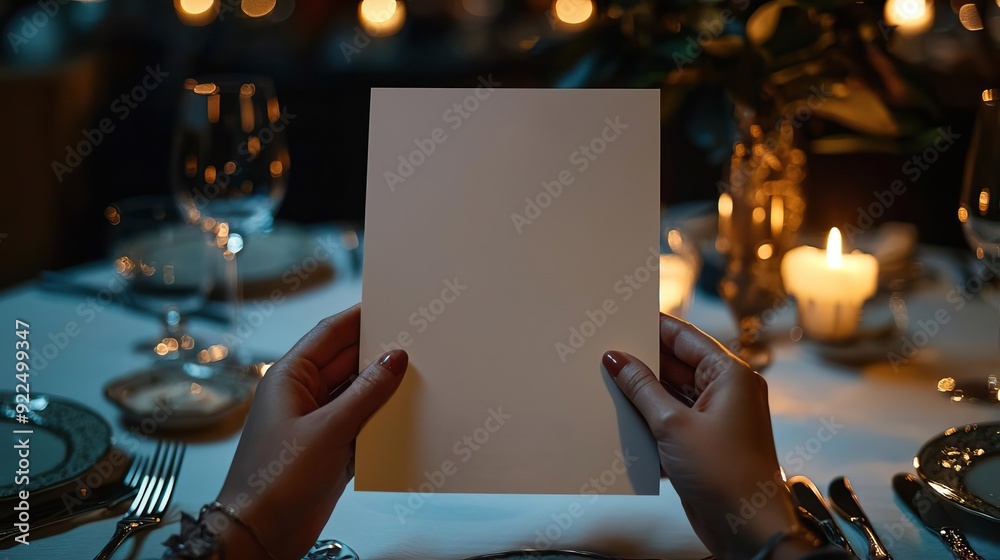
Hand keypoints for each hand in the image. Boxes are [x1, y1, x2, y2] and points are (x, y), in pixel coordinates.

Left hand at [211, 305, 406, 558]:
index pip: (329, 334)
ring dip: (384, 389)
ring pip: (358, 394)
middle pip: (348, 362)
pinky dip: (382, 420)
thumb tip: (395, 359)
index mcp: (290, 378)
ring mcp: (317, 423)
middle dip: (380, 353)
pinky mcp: (330, 448)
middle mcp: (303, 395)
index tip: (391, 303)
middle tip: (418, 340)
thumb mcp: (328, 430)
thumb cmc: (275, 481)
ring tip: (421, 376)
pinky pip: (362, 423)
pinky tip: (408, 416)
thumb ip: (366, 393)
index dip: (359, 317)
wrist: (261, 534)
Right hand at [602, 314, 807, 558]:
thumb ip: (642, 388)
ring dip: (643, 394)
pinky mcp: (705, 442)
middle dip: (642, 362)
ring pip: (671, 393)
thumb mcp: (673, 425)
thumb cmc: (725, 473)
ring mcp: (716, 417)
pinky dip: (650, 419)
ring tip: (608, 386)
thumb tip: (617, 359)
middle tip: (606, 354)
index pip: (685, 337)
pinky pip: (672, 419)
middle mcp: (726, 391)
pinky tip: (623, 420)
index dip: (653, 326)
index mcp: (730, 374)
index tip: (622, 319)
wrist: (747, 528)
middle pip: (677, 364)